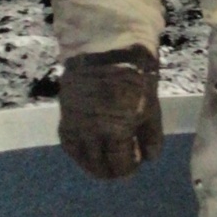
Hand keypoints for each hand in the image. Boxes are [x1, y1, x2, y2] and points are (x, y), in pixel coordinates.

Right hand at [58, 45, 162, 178]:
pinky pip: (69, 144)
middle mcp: (93, 132)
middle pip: (101, 166)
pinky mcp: (65, 116)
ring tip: (106, 163)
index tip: (136, 162)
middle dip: (113, 170)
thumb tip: (150, 157)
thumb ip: (151, 134)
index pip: (122, 165)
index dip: (130, 167)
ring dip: (95, 165)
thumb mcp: (151, 104)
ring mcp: (77, 125)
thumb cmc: (136, 73)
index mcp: (118, 129)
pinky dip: (79, 152)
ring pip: (84, 158)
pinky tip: (89, 151)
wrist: (106, 46)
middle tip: (121, 165)